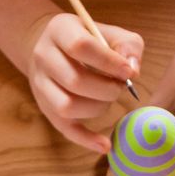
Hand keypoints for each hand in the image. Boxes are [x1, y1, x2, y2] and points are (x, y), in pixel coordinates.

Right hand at [22, 11, 142, 151]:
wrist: (53, 47)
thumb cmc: (88, 39)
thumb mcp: (108, 32)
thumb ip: (128, 46)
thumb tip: (133, 71)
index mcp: (59, 30)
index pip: (80, 46)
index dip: (109, 62)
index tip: (129, 72)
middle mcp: (43, 57)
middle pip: (74, 81)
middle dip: (106, 89)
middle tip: (121, 87)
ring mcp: (41, 85)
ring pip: (66, 106)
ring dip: (97, 108)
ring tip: (109, 99)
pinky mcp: (46, 108)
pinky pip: (64, 129)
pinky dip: (86, 140)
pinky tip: (105, 144)